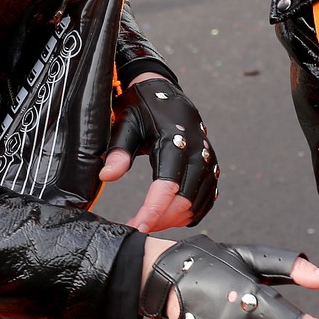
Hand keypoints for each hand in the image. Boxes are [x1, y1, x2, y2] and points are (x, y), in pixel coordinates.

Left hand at [105, 76, 216, 230]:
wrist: (164, 91)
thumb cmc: (141, 107)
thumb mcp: (124, 123)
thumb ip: (118, 151)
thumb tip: (107, 177)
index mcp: (175, 141)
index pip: (167, 187)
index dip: (152, 211)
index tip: (137, 227)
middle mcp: (197, 151)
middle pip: (185, 200)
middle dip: (161, 219)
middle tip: (137, 225)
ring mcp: (207, 159)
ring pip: (198, 202)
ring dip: (175, 218)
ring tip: (151, 221)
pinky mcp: (211, 165)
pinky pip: (208, 197)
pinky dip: (193, 212)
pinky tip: (174, 217)